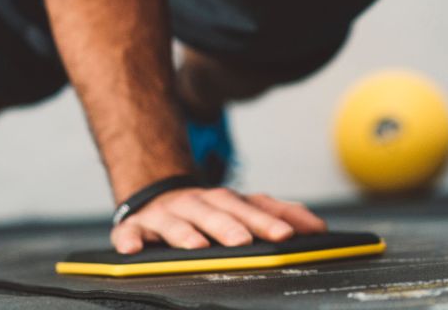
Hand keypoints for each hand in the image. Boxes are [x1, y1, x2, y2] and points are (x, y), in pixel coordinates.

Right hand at [110, 187, 327, 253]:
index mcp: (227, 200)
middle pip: (217, 213)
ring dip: (186, 233)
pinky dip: (130, 240)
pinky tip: (133, 251)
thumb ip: (279, 214)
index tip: (289, 235)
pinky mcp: (136, 226)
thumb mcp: (243, 208)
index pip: (253, 208)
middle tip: (245, 242)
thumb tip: (318, 226)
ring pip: (177, 222)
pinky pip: (130, 233)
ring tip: (197, 247)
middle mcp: (199, 204)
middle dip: (232, 226)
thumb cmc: (207, 210)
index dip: (271, 221)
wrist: (157, 196)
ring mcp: (167, 214)